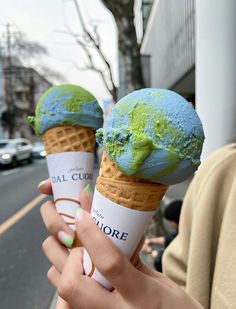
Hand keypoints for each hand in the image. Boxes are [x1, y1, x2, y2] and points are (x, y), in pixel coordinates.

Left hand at [40, 189, 201, 308]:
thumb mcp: (160, 282)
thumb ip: (133, 261)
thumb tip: (114, 232)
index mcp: (143, 296)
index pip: (110, 263)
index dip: (91, 235)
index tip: (82, 214)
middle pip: (72, 285)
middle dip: (71, 258)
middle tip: (83, 246)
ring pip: (63, 295)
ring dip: (63, 269)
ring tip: (79, 258)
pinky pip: (67, 304)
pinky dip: (67, 284)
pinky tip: (81, 276)